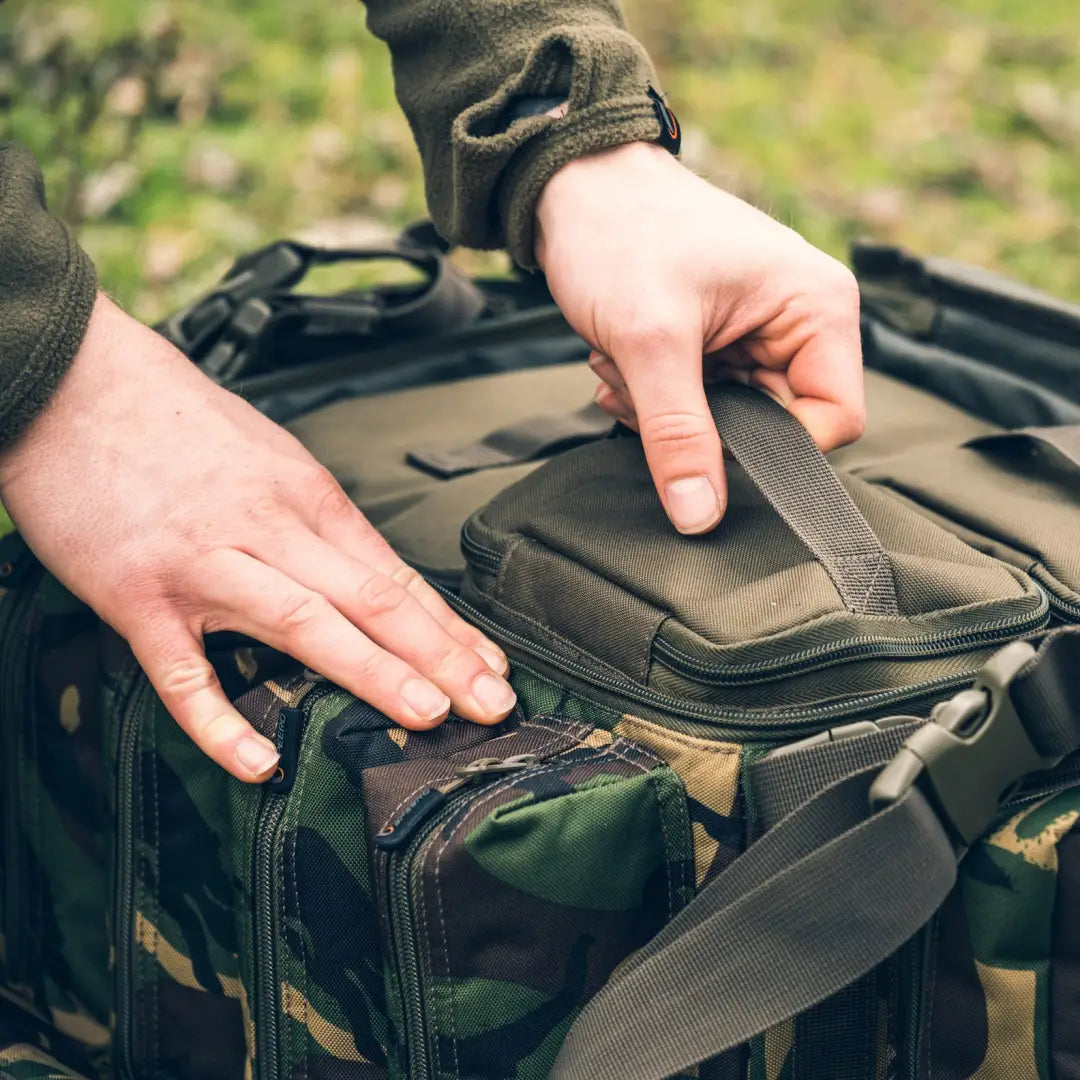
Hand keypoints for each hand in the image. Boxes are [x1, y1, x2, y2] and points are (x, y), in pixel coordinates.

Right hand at [0, 296, 515, 781]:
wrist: (76, 383)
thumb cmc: (180, 422)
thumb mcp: (272, 456)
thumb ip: (317, 518)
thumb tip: (366, 572)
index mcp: (307, 498)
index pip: (395, 576)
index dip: (449, 628)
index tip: (493, 669)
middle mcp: (270, 531)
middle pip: (372, 600)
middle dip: (440, 656)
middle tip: (493, 705)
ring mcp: (206, 565)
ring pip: (304, 624)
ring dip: (372, 671)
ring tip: (428, 714)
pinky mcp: (138, 597)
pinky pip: (183, 672)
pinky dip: (220, 720)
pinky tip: (258, 762)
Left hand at [535, 141, 864, 534]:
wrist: (572, 188)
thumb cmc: (620, 234)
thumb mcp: (649, 341)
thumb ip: (678, 433)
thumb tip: (701, 517)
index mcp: (818, 306)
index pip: (833, 420)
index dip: (769, 446)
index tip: (701, 436)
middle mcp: (802, 320)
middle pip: (775, 425)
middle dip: (697, 423)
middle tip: (638, 386)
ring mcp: (760, 333)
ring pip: (729, 421)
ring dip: (666, 410)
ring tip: (623, 363)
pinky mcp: (723, 342)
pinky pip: (702, 403)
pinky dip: (656, 398)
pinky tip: (621, 367)